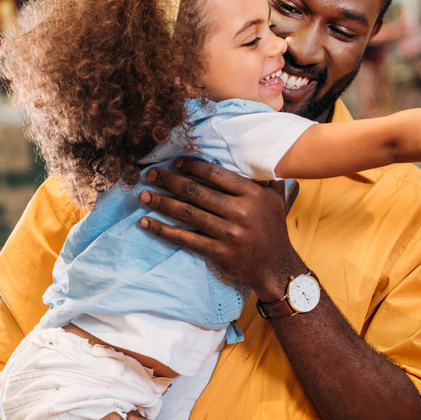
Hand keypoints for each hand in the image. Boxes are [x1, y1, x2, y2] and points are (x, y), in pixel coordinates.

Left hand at [138, 158, 303, 297]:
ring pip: (187, 214)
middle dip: (170, 181)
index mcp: (252, 194)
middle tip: (151, 174)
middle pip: (197, 192)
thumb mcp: (277, 198)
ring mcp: (228, 233)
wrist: (276, 266)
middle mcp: (239, 212)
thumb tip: (260, 153)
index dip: (193, 167)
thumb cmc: (273, 228)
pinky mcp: (217, 252)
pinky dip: (163, 230)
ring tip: (144, 195)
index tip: (176, 163)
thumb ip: (267, 177)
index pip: (216, 174)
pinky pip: (185, 238)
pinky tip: (147, 223)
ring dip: (162, 203)